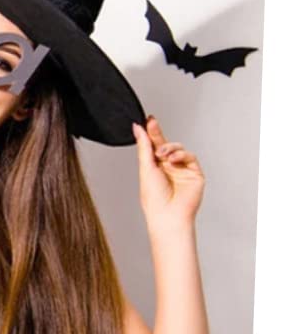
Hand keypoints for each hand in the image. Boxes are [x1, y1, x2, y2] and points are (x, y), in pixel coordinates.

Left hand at [135, 115, 204, 229]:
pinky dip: (181, 155)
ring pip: (178, 148)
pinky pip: (190, 157)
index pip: (153, 145)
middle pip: (165, 143)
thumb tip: (138, 128)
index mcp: (154, 165)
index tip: (148, 119)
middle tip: (152, 124)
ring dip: (169, 147)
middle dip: (158, 134)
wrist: (168, 214)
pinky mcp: (194, 174)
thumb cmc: (154, 197)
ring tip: (161, 154)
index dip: (151, 132)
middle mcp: (168, 166)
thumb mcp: (145, 167)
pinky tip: (172, 160)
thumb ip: (144, 146)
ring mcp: (182, 169)